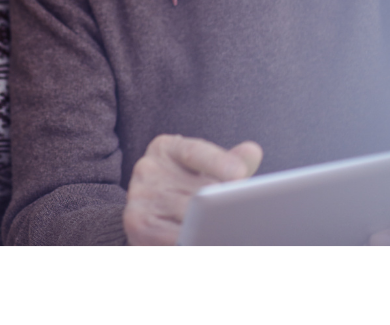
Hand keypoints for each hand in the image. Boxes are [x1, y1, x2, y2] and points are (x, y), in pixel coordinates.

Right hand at [123, 134, 262, 246]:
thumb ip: (229, 163)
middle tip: (245, 214)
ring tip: (233, 230)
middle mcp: (148, 168)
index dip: (219, 162)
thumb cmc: (185, 188)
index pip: (195, 151)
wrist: (150, 214)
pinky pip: (172, 237)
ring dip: (211, 226)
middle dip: (222, 205)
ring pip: (187, 215)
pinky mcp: (137, 224)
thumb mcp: (204, 170)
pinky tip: (209, 241)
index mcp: (166, 148)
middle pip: (195, 189)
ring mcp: (140, 196)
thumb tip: (253, 151)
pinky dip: (194, 240)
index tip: (240, 175)